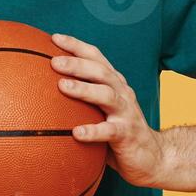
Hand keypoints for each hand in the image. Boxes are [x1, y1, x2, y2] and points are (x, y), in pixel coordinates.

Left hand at [50, 32, 166, 188]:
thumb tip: (42, 91)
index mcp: (114, 84)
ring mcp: (126, 113)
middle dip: (77, 64)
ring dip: (84, 89)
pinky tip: (76, 133)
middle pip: (100, 72)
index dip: (77, 46)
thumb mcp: (102, 110)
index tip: (54, 38)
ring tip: (62, 86)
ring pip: (106, 96)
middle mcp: (122, 93)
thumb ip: (82, 99)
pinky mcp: (128, 134)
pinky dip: (93, 131)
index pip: (96, 58)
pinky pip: (109, 131)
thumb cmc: (119, 132)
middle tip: (54, 62)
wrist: (153, 157)